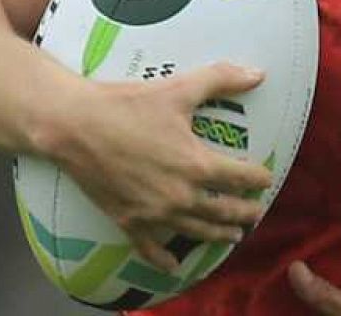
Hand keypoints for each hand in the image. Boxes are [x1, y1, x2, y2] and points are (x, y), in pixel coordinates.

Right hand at [44, 62, 272, 271]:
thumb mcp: (180, 88)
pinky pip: (150, 248)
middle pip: (224, 210)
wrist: (74, 125)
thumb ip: (222, 79)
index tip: (266, 178)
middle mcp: (180, 195)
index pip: (240, 177)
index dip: (258, 178)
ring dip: (219, 235)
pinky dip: (164, 259)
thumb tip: (259, 74)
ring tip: (234, 236)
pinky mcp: (127, 220)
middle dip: (245, 212)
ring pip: (196, 231)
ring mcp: (153, 213)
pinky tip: (174, 266)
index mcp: (196, 164)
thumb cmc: (128, 105)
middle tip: (257, 212)